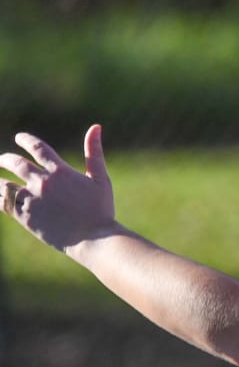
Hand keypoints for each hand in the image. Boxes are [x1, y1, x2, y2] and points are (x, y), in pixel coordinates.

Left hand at [1, 126, 118, 252]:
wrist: (95, 239)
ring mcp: (32, 199)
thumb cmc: (101, 210)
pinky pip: (4, 203)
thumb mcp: (101, 179)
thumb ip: (94, 152)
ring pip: (4, 184)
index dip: (25, 140)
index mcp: (61, 172)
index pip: (37, 147)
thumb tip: (95, 126)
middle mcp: (43, 182)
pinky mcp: (25, 216)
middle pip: (15, 163)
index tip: (19, 138)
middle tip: (3, 160)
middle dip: (6, 159)